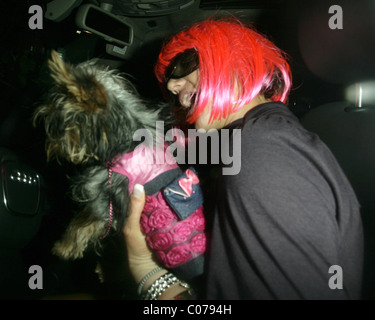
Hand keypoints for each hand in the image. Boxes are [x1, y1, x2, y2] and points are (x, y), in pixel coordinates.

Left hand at [123, 184, 189, 298]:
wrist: (150, 268)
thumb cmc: (136, 246)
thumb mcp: (132, 226)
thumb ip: (134, 208)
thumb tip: (138, 186)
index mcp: (139, 215)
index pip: (145, 198)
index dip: (151, 189)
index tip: (161, 179)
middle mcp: (151, 217)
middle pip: (158, 203)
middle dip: (165, 196)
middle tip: (173, 185)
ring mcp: (162, 223)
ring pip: (167, 210)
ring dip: (173, 204)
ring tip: (181, 193)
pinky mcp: (171, 229)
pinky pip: (175, 218)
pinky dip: (178, 213)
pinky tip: (184, 206)